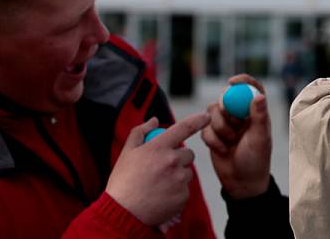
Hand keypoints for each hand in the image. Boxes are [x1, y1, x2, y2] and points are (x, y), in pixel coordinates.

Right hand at [106, 112, 209, 227]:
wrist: (122, 213)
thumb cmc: (123, 182)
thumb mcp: (127, 153)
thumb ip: (140, 132)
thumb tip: (155, 120)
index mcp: (158, 148)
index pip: (184, 128)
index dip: (198, 119)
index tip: (207, 116)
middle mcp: (172, 161)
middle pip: (189, 153)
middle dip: (179, 158)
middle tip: (162, 168)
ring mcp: (179, 179)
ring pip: (187, 172)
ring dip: (178, 175)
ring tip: (158, 185)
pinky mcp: (183, 196)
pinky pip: (185, 189)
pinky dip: (177, 191)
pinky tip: (161, 196)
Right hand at [201, 75, 271, 199]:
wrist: (241, 182)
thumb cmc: (256, 160)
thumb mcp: (260, 139)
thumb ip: (259, 117)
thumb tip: (259, 96)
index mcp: (256, 111)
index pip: (251, 87)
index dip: (242, 80)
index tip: (231, 82)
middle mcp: (240, 114)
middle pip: (226, 97)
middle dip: (226, 110)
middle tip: (234, 124)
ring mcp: (225, 124)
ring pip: (212, 112)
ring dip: (220, 128)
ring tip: (230, 142)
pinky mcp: (212, 134)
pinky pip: (204, 128)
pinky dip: (212, 140)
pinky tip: (222, 150)